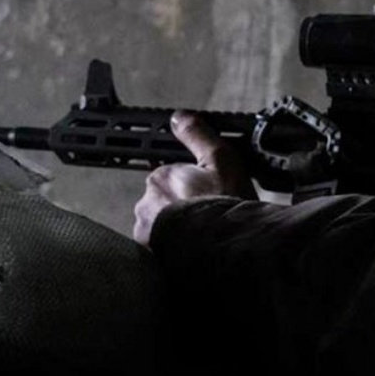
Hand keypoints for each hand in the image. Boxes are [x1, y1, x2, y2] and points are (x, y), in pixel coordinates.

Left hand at [132, 110, 254, 244]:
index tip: (210, 194)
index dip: (193, 185)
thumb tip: (179, 117)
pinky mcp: (151, 258)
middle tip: (209, 215)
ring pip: (162, 227)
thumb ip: (198, 135)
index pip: (170, 177)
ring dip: (177, 230)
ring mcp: (146, 234)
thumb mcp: (221, 159)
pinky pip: (161, 249)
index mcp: (160, 178)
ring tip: (204, 235)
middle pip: (164, 202)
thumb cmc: (225, 204)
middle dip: (182, 208)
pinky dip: (175, 249)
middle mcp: (146, 205)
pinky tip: (195, 249)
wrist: (229, 248)